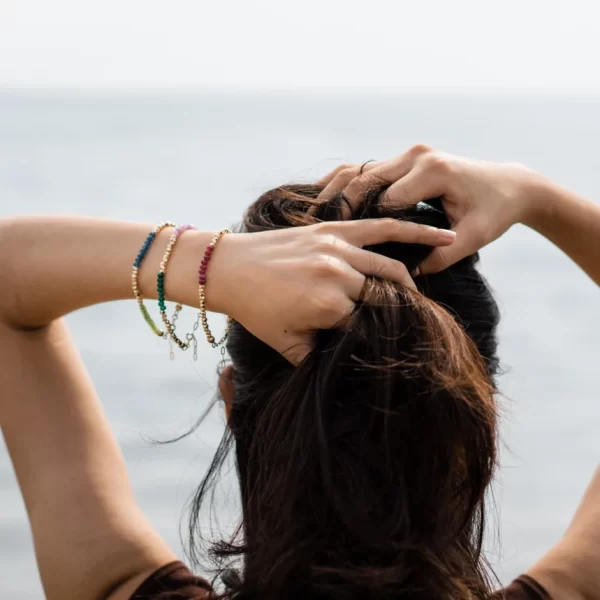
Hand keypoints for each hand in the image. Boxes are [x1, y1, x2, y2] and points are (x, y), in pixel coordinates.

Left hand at [212, 218, 455, 362]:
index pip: (371, 328)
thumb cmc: (254, 309)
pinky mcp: (336, 229)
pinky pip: (383, 228)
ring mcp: (338, 249)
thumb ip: (319, 360)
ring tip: (418, 296)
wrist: (227, 268)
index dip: (379, 337)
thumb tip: (347, 371)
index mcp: (329, 308)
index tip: (388, 343)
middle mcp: (338, 277)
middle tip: (406, 322)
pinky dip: (415, 229)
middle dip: (398, 313)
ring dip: (410, 283)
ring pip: (391, 268)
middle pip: (387, 299)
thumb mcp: (286, 345)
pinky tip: (444, 234)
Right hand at [316, 145, 546, 272]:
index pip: (387, 200)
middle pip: (364, 180)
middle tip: (321, 234)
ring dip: (334, 192)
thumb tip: (406, 276)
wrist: (508, 184)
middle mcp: (416, 156)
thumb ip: (441, 257)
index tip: (349, 252)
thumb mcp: (473, 238)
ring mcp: (406, 154)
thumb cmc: (494, 212)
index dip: (367, 226)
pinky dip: (340, 183)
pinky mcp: (400, 159)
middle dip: (342, 207)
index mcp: (433, 171)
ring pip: (357, 170)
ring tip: (313, 216)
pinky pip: (361, 168)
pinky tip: (319, 198)